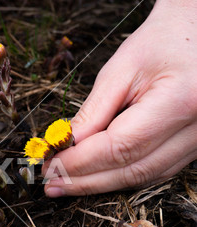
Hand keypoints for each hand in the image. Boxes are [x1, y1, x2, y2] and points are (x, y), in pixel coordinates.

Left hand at [43, 0, 196, 196]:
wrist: (195, 35)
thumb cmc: (159, 43)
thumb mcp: (119, 71)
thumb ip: (93, 113)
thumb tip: (65, 148)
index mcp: (180, 101)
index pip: (120, 147)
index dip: (81, 162)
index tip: (51, 165)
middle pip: (132, 170)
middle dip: (86, 180)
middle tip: (52, 183)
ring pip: (143, 177)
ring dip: (101, 184)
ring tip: (66, 184)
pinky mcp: (194, 145)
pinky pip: (154, 171)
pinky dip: (121, 176)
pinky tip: (94, 177)